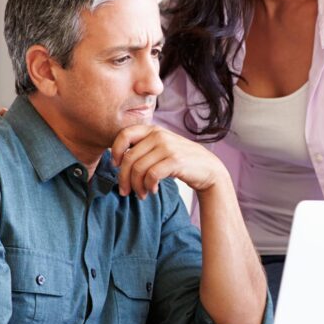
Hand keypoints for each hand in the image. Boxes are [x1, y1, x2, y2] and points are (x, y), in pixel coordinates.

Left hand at [110, 124, 229, 198]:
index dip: (115, 151)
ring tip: (142, 193)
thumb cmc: (181, 161)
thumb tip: (118, 161)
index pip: (124, 135)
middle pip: (129, 158)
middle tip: (125, 191)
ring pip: (138, 169)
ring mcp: (168, 147)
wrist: (208, 168)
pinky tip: (153, 190)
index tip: (115, 166)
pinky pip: (151, 175)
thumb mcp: (162, 147)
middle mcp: (159, 135)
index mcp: (153, 130)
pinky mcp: (175, 160)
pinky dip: (149, 186)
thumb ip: (144, 147)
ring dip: (137, 186)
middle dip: (123, 178)